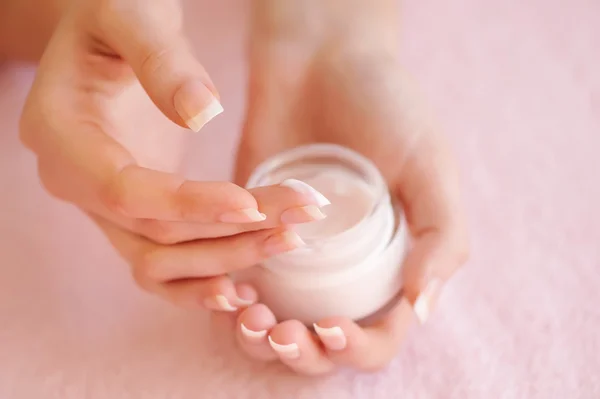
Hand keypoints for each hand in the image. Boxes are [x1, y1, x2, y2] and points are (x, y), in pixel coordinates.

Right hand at [18, 0, 326, 309]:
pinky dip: (198, 282)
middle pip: (153, 236)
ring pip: (160, 261)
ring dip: (225, 260)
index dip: (190, 205)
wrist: (108, 33)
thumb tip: (203, 113)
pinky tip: (243, 288)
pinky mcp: (132, 212)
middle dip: (231, 234)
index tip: (253, 206)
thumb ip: (160, 59)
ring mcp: (101, 203)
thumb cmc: (114, 12)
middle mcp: (74, 181)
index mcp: (61, 134)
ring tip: (288, 242)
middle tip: (300, 217)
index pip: (124, 191)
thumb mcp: (131, 14)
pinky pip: (159, 265)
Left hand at [232, 3, 468, 373]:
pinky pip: (232, 281)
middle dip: (301, 354)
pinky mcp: (249, 230)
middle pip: (320, 344)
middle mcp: (339, 269)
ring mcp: (292, 254)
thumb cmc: (386, 108)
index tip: (334, 327)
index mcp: (389, 265)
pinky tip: (226, 290)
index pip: (379, 335)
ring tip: (252, 318)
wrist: (322, 58)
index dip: (358, 348)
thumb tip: (423, 311)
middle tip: (285, 333)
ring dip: (259, 340)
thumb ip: (441, 238)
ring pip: (272, 325)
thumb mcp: (430, 167)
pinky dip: (225, 301)